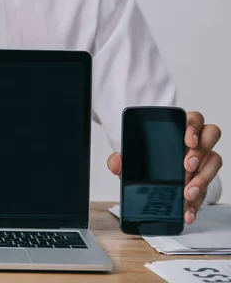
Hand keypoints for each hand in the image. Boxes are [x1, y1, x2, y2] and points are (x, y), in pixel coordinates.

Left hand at [107, 111, 221, 224]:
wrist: (147, 188)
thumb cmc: (144, 165)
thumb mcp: (129, 163)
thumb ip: (120, 160)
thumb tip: (117, 161)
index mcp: (177, 131)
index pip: (193, 119)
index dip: (193, 127)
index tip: (188, 140)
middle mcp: (194, 143)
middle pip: (210, 135)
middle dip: (200, 150)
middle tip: (187, 165)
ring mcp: (202, 161)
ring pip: (214, 161)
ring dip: (203, 178)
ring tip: (187, 193)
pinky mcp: (203, 181)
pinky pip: (208, 189)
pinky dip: (197, 203)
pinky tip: (187, 212)